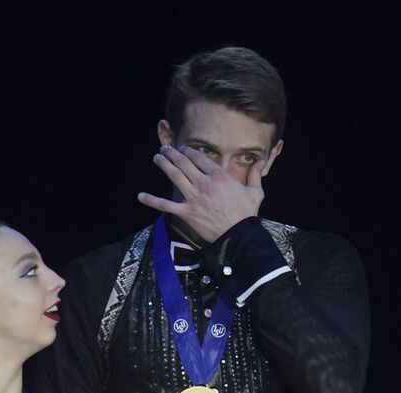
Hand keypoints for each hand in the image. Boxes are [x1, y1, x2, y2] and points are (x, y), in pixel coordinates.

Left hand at [138, 145, 263, 242]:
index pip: (199, 157)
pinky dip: (152, 201)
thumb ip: (256, 174)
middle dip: (172, 153)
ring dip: (163, 164)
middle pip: (183, 163)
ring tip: (157, 158)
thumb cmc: (247, 214)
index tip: (183, 148)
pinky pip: (166, 205)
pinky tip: (141, 196)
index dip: (188, 150)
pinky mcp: (187, 213)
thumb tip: (260, 161)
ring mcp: (193, 198)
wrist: (239, 236)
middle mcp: (203, 183)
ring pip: (174, 176)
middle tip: (166, 149)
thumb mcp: (256, 192)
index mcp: (219, 176)